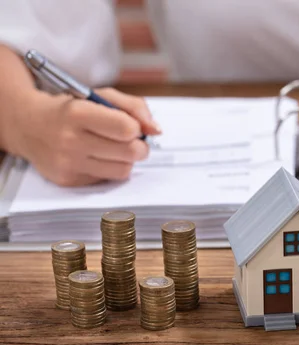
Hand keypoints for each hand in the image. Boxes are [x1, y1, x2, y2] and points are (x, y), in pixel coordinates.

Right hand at [11, 88, 160, 186]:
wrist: (28, 126)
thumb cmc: (71, 108)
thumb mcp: (100, 96)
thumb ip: (134, 107)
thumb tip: (156, 130)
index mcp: (78, 113)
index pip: (127, 129)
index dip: (136, 128)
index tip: (130, 126)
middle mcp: (71, 140)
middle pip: (130, 152)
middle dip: (139, 146)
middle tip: (130, 140)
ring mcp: (68, 163)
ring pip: (123, 170)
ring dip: (126, 159)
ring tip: (114, 148)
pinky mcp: (69, 180)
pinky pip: (108, 179)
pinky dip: (110, 168)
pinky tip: (97, 157)